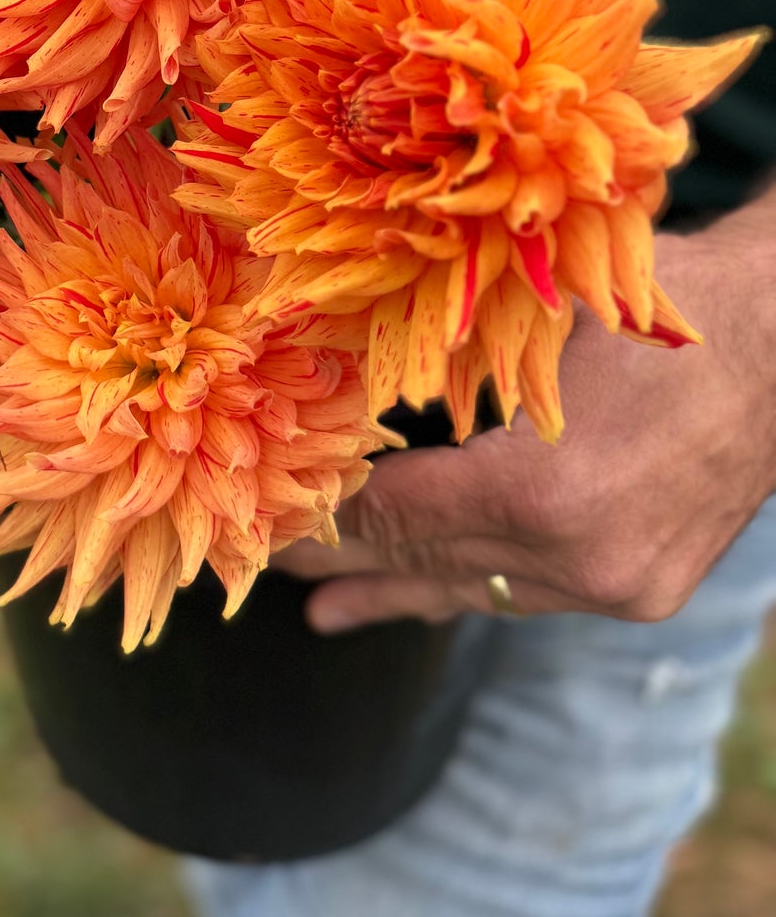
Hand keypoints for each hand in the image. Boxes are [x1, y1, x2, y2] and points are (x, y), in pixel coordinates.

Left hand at [274, 202, 775, 631]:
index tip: (263, 510)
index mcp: (542, 490)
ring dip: (402, 594)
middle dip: (342, 561)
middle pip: (429, 562)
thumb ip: (439, 360)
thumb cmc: (656, 303)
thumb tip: (333, 371)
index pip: (399, 511)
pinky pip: (531, 593)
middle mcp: (580, 559)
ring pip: (480, 591)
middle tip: (259, 565)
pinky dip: (473, 585)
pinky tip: (426, 594)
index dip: (327, 510)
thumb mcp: (530, 317)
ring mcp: (618, 587)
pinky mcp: (643, 593)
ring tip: (325, 613)